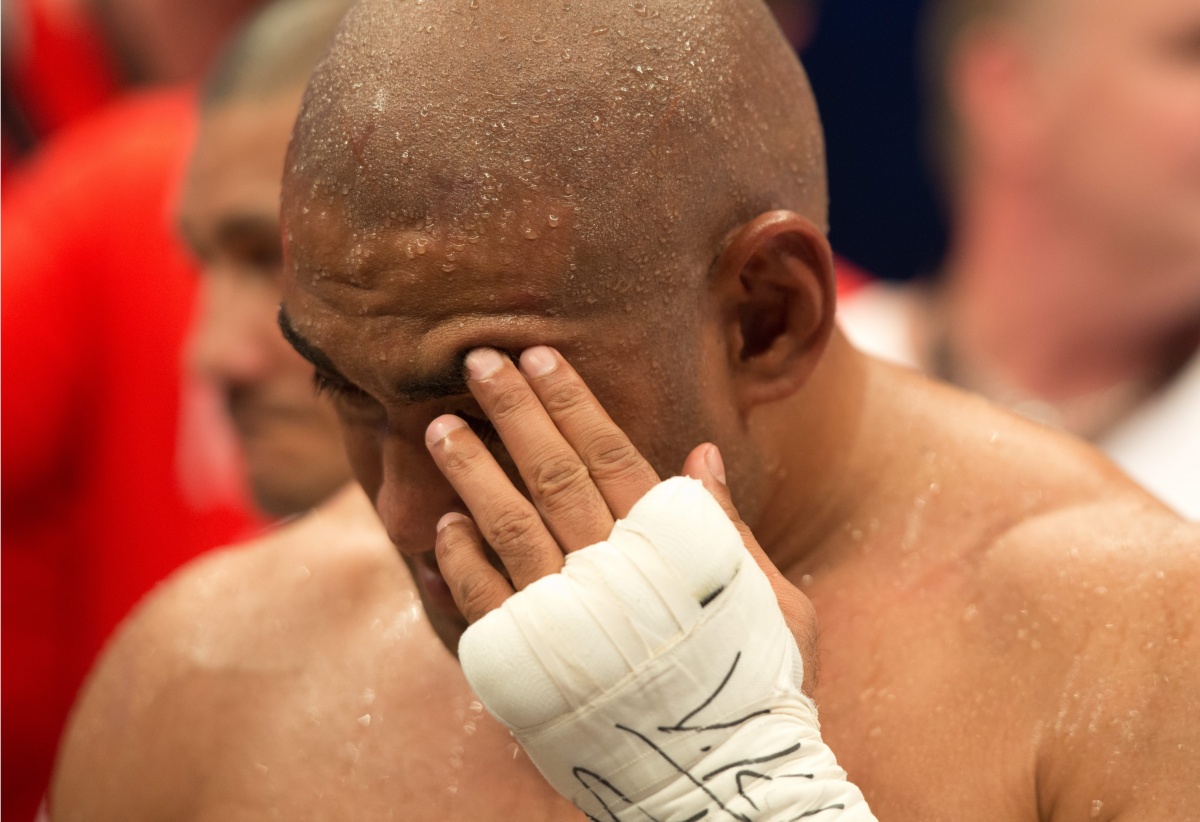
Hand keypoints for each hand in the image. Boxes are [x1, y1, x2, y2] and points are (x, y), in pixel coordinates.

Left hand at [424, 345, 818, 693]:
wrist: (719, 779)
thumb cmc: (760, 684)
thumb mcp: (771, 599)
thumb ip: (727, 526)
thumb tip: (701, 452)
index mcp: (667, 546)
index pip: (610, 453)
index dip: (572, 402)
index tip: (539, 356)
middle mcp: (610, 570)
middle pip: (552, 473)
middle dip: (514, 412)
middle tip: (478, 362)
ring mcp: (567, 616)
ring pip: (508, 525)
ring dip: (472, 471)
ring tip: (438, 426)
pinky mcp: (533, 664)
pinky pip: (484, 601)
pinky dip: (460, 561)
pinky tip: (442, 525)